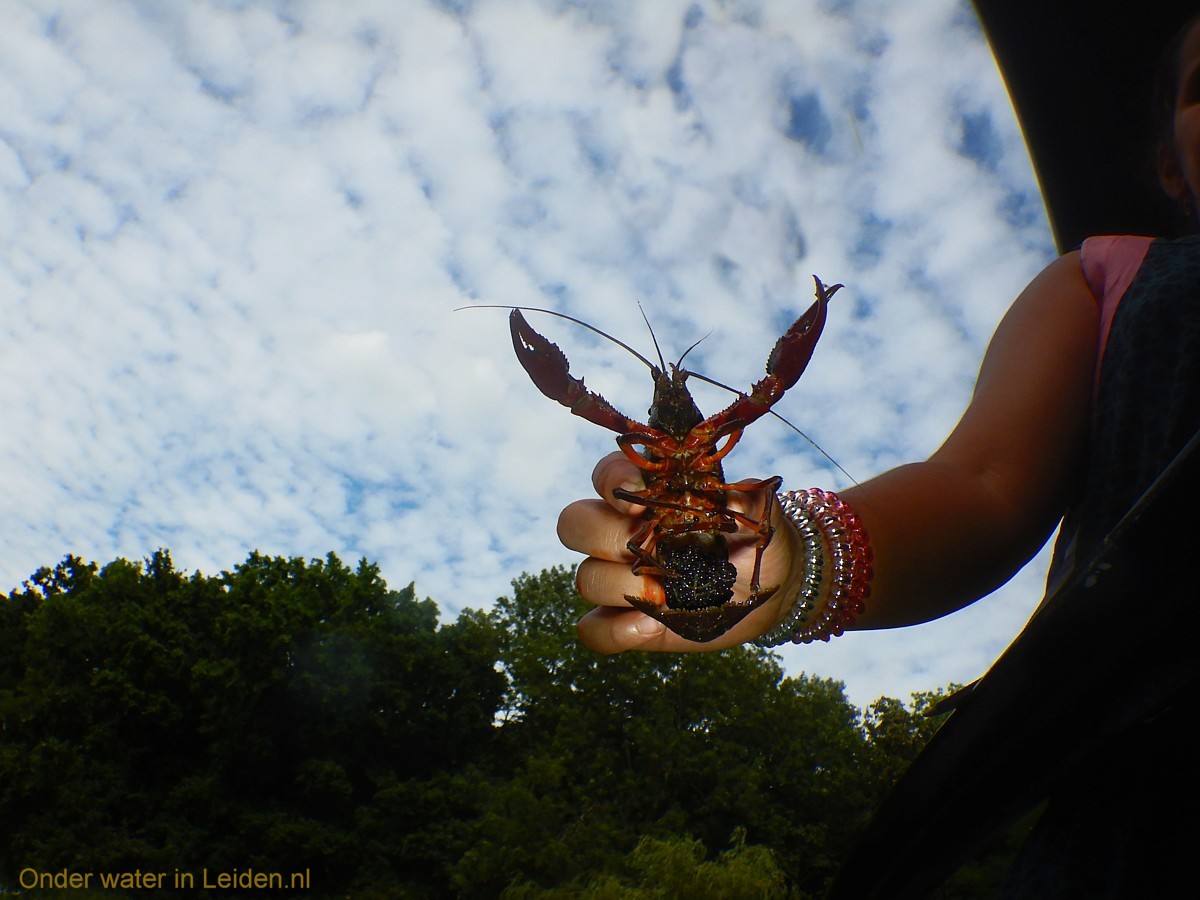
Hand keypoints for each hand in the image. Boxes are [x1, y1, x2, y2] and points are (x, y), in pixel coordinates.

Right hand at [556, 451, 805, 652]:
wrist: (769, 590)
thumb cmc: (755, 541)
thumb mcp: (759, 516)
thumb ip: (745, 501)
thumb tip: (731, 499)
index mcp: (648, 495)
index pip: (608, 474)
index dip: (612, 481)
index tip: (640, 499)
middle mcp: (623, 533)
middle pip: (574, 523)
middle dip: (603, 535)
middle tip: (647, 548)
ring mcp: (619, 579)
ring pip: (585, 577)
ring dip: (619, 586)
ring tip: (664, 596)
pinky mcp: (624, 621)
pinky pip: (593, 629)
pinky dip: (614, 631)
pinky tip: (650, 627)